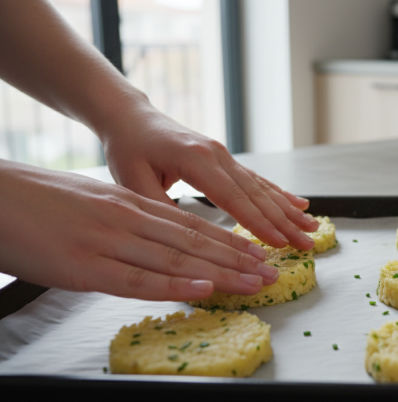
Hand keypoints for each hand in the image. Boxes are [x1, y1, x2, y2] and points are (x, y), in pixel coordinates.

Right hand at [0, 160, 281, 300]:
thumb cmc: (35, 200)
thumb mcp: (91, 204)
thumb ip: (125, 221)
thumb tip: (153, 238)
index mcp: (130, 204)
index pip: (191, 225)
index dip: (229, 241)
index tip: (258, 253)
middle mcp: (128, 218)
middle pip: (194, 242)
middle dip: (238, 259)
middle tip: (271, 272)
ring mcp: (108, 241)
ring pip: (176, 258)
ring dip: (221, 272)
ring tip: (256, 282)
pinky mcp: (84, 265)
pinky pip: (137, 277)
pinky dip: (175, 283)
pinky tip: (204, 287)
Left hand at [99, 104, 318, 250]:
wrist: (131, 117)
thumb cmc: (128, 149)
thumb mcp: (132, 182)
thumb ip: (160, 208)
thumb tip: (186, 239)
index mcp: (196, 160)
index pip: (234, 198)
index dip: (259, 223)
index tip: (280, 243)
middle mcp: (217, 155)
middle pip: (257, 194)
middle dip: (285, 221)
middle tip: (308, 242)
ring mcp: (224, 154)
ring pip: (263, 186)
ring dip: (289, 209)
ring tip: (312, 226)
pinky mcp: (225, 158)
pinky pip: (257, 179)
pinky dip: (280, 193)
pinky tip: (299, 204)